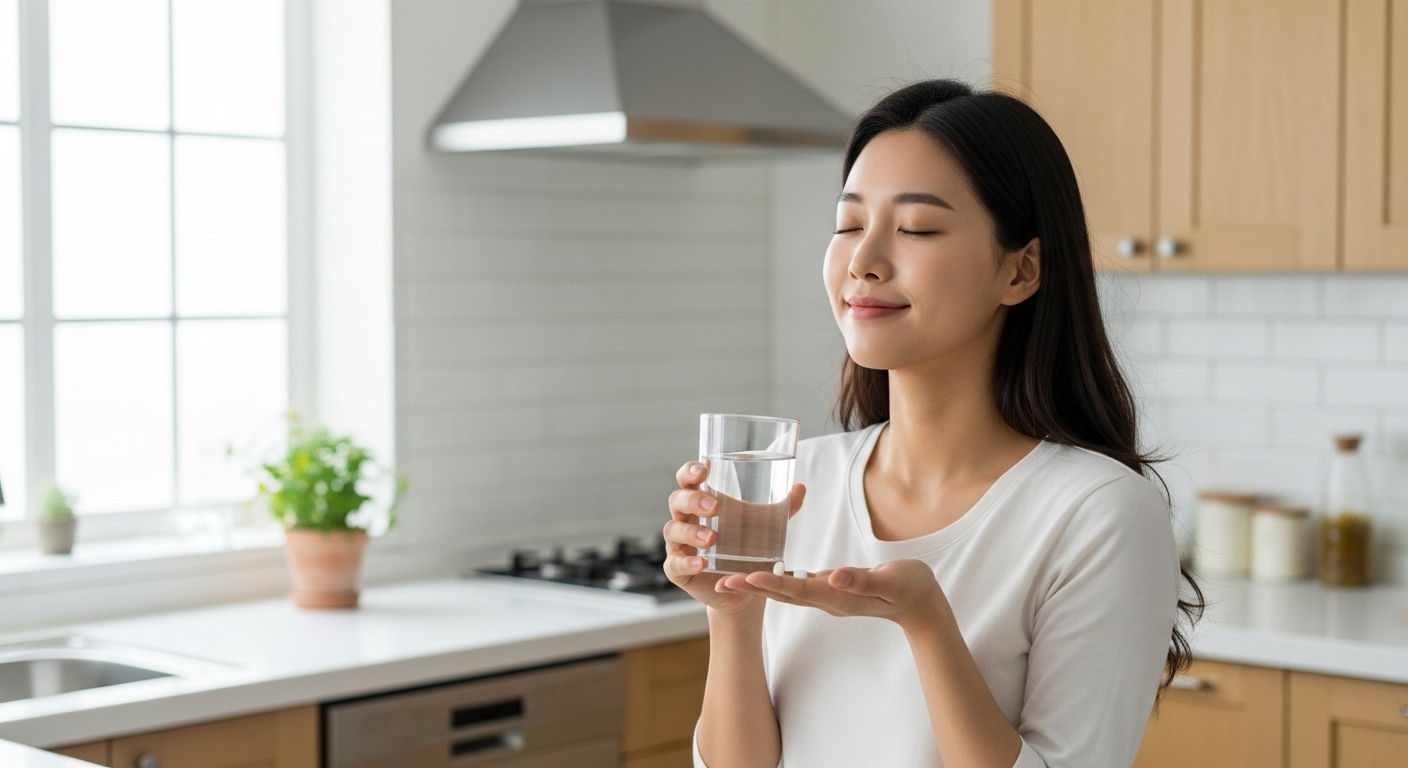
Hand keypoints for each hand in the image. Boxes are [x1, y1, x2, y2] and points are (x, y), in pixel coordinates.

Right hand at [663, 460, 805, 614]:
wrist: (743, 590)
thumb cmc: (746, 549)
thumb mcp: (765, 527)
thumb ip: (782, 509)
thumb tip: (800, 488)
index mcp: (701, 503)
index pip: (687, 481)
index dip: (690, 472)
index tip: (704, 470)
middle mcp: (686, 520)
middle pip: (677, 501)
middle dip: (693, 500)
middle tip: (715, 507)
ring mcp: (678, 545)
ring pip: (673, 530)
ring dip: (690, 532)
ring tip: (711, 538)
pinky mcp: (677, 570)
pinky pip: (674, 564)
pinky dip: (687, 562)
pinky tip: (701, 564)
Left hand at [719, 558, 950, 634]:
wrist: (921, 604)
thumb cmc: (910, 587)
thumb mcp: (892, 580)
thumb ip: (864, 578)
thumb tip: (836, 576)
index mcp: (840, 597)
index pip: (800, 590)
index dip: (773, 584)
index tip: (748, 578)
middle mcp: (828, 600)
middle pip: (784, 594)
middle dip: (752, 589)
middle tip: (721, 584)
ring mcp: (828, 597)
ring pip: (787, 592)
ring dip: (758, 587)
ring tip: (729, 581)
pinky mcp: (830, 589)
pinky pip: (797, 586)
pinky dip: (776, 580)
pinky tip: (760, 574)